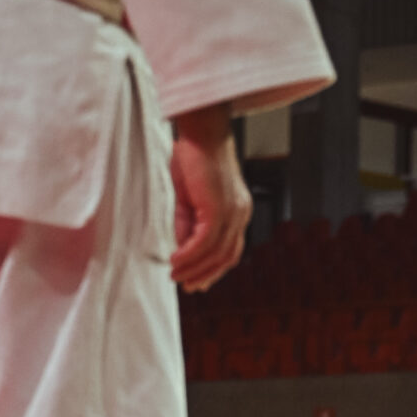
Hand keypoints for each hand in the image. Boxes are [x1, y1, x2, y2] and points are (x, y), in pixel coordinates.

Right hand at [169, 102, 252, 292]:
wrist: (200, 131)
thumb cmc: (192, 157)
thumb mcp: (187, 198)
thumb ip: (186, 223)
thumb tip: (179, 249)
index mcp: (237, 211)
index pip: (231, 249)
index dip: (214, 268)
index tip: (197, 281)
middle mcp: (240, 214)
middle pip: (227, 256)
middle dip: (205, 274)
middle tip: (185, 285)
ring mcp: (233, 212)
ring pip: (216, 253)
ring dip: (195, 268)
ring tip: (175, 276)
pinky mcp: (219, 208)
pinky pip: (205, 241)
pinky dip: (190, 255)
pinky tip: (175, 261)